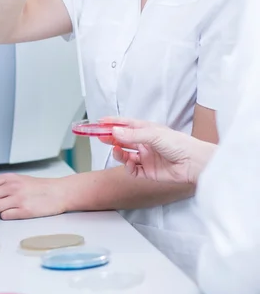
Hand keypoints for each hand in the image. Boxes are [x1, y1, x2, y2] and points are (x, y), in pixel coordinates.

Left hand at [0, 173, 66, 219]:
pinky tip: (2, 216)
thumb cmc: (39, 188)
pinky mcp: (24, 211)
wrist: (58, 192)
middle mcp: (12, 187)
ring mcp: (18, 199)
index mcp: (9, 178)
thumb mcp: (19, 180)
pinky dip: (0, 217)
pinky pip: (5, 215)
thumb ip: (3, 185)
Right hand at [99, 117, 214, 184]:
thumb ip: (133, 134)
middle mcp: (145, 143)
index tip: (99, 122)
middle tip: (100, 136)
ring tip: (116, 150)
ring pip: (125, 155)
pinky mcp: (148, 171)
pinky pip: (132, 170)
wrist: (193, 163)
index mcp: (147, 130)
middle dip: (111, 137)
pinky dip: (127, 167)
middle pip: (123, 139)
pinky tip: (128, 163)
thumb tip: (115, 131)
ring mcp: (146, 157)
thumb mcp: (154, 134)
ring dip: (118, 153)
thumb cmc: (179, 144)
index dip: (113, 123)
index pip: (126, 124)